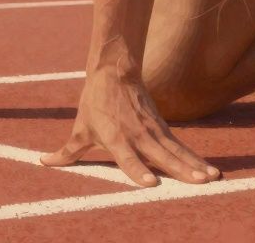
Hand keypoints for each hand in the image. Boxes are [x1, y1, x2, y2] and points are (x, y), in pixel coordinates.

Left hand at [42, 69, 219, 186]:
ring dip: (195, 165)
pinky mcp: (163, 128)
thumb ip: (66, 152)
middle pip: (162, 156)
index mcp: (117, 138)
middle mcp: (138, 136)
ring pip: (177, 151)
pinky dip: (195, 158)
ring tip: (212, 178)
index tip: (151, 183)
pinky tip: (209, 170)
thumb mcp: (80, 128)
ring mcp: (154, 131)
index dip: (138, 170)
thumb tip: (42, 162)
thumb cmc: (96, 102)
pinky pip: (181, 147)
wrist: (116, 71)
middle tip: (199, 182)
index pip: (129, 158)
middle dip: (181, 170)